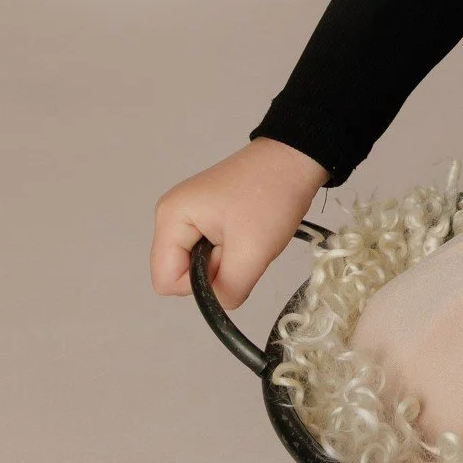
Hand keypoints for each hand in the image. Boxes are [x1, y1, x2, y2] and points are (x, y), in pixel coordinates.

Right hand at [150, 138, 329, 308]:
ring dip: (227, 261)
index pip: (166, 281)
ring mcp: (189, 215)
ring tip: (248, 235)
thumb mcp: (252, 252)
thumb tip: (217, 304)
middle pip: (181, 273)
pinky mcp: (207, 215)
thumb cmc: (272, 198)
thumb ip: (228, 289)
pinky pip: (212, 251)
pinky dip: (233, 250)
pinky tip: (249, 231)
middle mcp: (170, 216)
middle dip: (215, 270)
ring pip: (199, 264)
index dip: (199, 284)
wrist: (297, 158)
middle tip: (243, 244)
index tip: (230, 259)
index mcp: (170, 218)